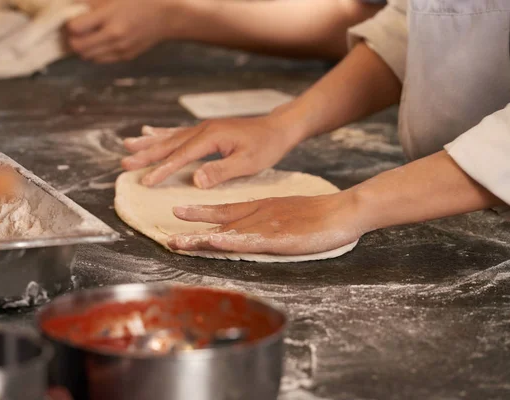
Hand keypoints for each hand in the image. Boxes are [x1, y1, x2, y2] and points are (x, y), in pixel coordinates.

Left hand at [67, 0, 180, 62]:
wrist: (167, 16)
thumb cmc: (141, 0)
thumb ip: (94, 3)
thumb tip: (74, 9)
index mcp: (110, 17)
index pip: (76, 28)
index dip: (70, 24)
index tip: (73, 18)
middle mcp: (114, 36)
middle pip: (79, 47)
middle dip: (73, 39)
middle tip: (77, 30)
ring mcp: (120, 49)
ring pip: (88, 57)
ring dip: (84, 48)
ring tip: (88, 36)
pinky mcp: (126, 56)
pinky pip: (102, 59)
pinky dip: (97, 52)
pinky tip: (101, 41)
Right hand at [121, 114, 302, 188]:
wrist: (278, 127)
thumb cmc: (266, 147)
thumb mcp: (248, 163)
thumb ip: (221, 171)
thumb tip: (195, 180)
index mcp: (211, 137)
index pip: (181, 156)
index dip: (162, 169)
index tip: (145, 180)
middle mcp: (202, 130)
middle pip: (169, 144)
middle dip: (146, 154)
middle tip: (124, 162)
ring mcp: (203, 128)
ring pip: (169, 136)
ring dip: (148, 143)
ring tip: (127, 145)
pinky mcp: (206, 130)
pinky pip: (178, 132)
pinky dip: (161, 133)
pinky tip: (149, 132)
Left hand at [167, 192, 365, 254]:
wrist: (343, 210)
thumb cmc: (318, 213)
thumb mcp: (286, 211)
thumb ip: (268, 218)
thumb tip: (251, 226)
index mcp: (259, 207)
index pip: (223, 210)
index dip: (199, 213)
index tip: (177, 213)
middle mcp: (257, 215)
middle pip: (218, 222)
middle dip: (191, 230)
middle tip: (167, 236)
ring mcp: (265, 226)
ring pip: (226, 233)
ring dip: (200, 238)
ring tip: (176, 242)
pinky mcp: (277, 238)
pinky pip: (247, 240)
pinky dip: (228, 240)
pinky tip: (211, 240)